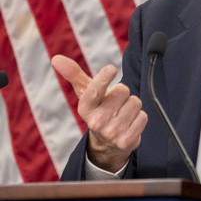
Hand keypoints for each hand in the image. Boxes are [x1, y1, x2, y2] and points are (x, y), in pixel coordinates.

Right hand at [51, 55, 146, 172]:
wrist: (107, 143)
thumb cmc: (98, 110)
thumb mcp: (86, 93)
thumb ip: (74, 74)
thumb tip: (56, 58)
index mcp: (85, 108)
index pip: (94, 90)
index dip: (103, 78)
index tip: (111, 69)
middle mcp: (96, 121)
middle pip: (123, 90)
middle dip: (123, 94)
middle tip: (116, 104)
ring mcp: (111, 132)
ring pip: (135, 102)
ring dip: (132, 106)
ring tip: (122, 114)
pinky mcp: (127, 141)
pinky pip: (143, 116)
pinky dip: (140, 118)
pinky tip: (129, 123)